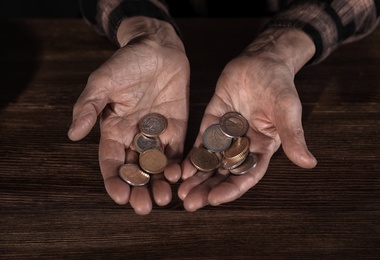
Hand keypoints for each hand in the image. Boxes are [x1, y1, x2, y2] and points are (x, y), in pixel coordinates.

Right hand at [68, 18, 189, 214]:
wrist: (158, 49)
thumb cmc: (126, 63)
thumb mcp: (102, 82)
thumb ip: (88, 106)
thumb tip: (73, 134)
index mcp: (114, 130)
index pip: (111, 162)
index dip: (114, 180)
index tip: (119, 197)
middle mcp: (135, 137)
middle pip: (135, 170)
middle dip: (139, 190)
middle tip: (144, 207)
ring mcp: (157, 134)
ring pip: (157, 166)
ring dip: (159, 184)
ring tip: (164, 199)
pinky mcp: (178, 129)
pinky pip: (178, 152)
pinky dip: (179, 166)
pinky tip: (181, 178)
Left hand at [179, 28, 317, 211]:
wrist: (262, 62)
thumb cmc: (280, 86)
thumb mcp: (287, 112)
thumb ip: (293, 137)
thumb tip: (309, 163)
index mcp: (262, 149)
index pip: (246, 175)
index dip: (232, 189)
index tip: (215, 199)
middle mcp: (242, 147)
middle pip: (224, 174)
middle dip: (207, 189)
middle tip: (190, 204)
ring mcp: (225, 136)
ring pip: (209, 162)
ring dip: (196, 178)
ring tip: (180, 192)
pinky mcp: (211, 122)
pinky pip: (200, 142)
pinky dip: (190, 156)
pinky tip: (179, 169)